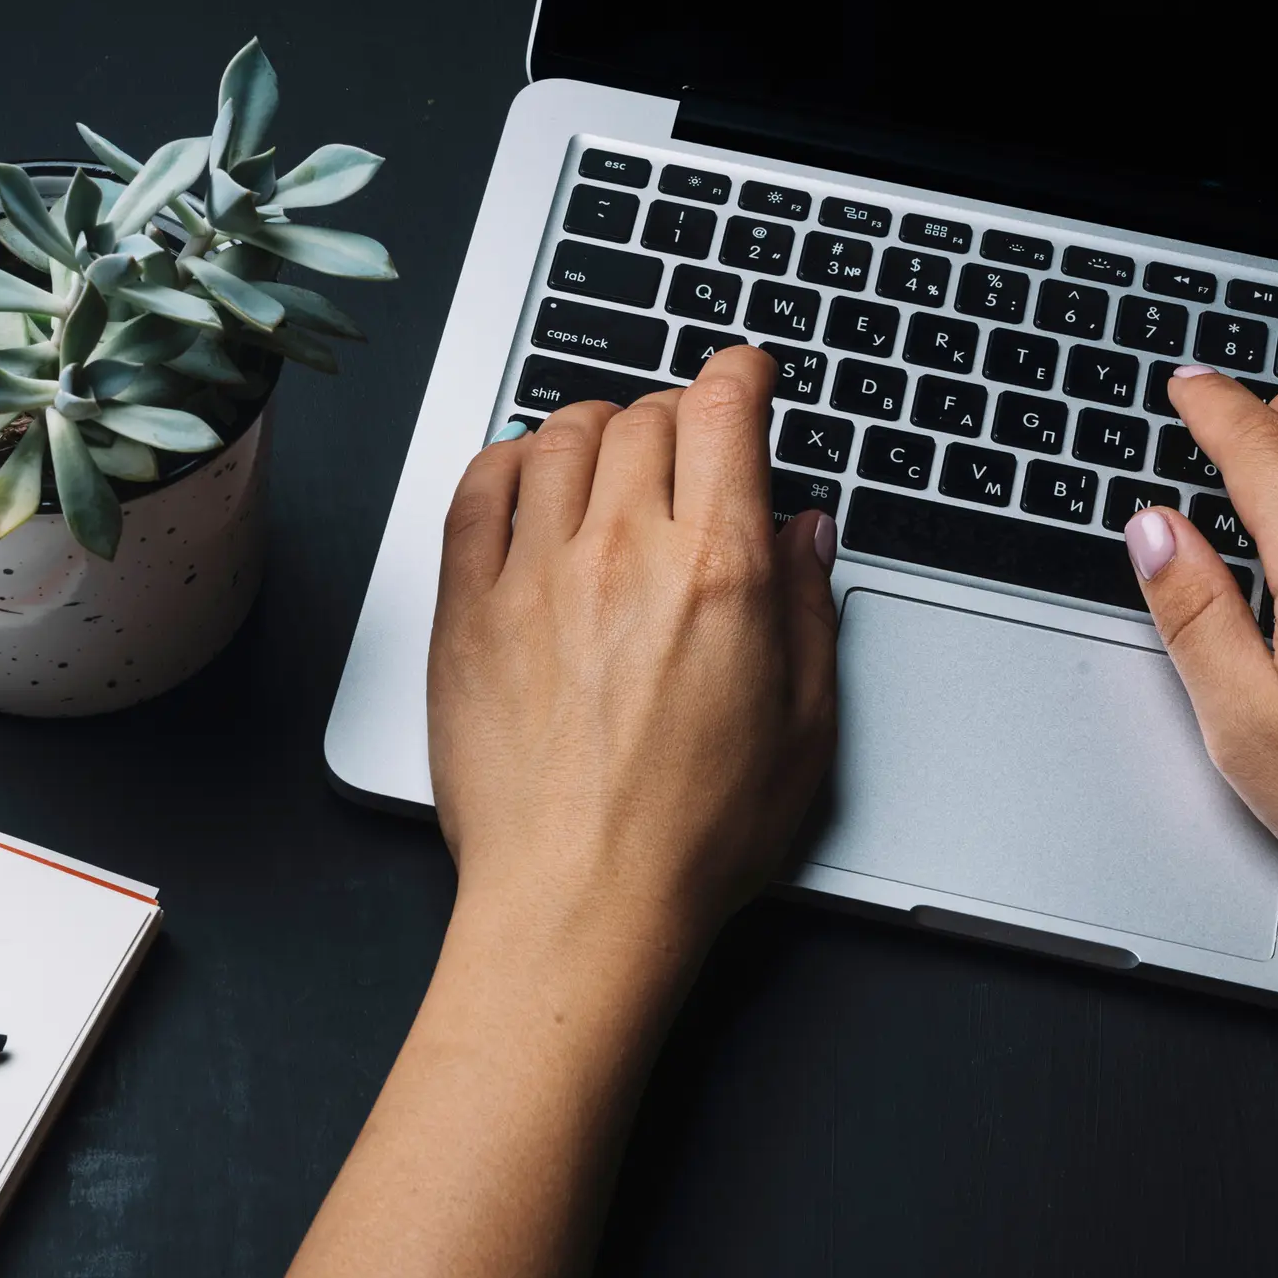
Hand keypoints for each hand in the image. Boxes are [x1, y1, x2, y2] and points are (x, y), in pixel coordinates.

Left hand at [428, 346, 839, 970]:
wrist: (580, 901)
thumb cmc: (692, 837)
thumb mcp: (806, 727)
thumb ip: (809, 610)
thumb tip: (803, 530)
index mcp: (717, 571)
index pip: (723, 411)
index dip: (740, 375)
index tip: (745, 377)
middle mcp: (622, 552)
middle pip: (643, 418)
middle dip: (674, 415)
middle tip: (684, 445)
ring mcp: (534, 574)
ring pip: (558, 437)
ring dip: (593, 429)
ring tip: (608, 458)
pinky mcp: (467, 608)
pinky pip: (476, 490)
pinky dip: (507, 463)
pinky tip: (527, 482)